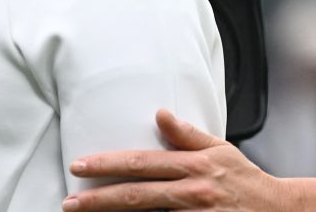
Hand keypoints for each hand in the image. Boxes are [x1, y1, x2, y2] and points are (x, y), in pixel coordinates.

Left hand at [63, 109, 286, 211]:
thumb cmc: (246, 182)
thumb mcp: (220, 150)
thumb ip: (188, 135)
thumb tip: (160, 114)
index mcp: (195, 165)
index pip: (143, 163)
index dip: (108, 164)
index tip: (80, 165)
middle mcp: (193, 191)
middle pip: (136, 194)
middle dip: (98, 199)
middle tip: (69, 201)